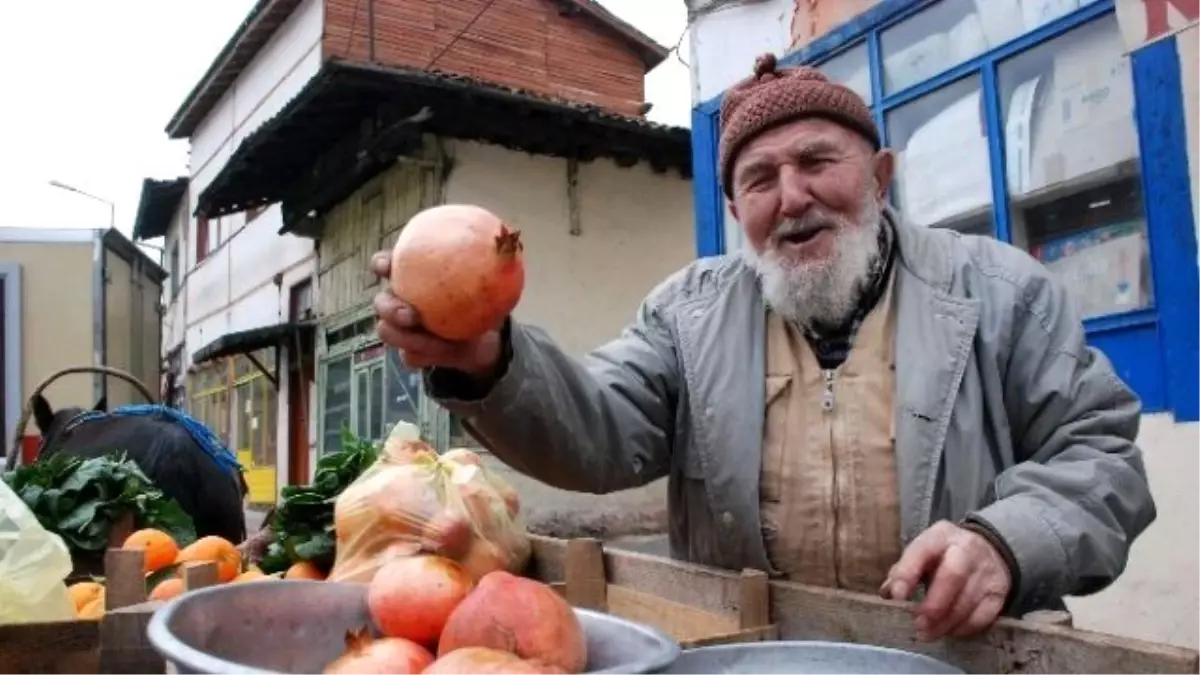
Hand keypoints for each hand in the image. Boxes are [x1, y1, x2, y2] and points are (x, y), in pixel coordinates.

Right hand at [370, 251, 503, 376]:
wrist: (485, 340)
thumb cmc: (480, 302)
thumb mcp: (489, 284)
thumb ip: (491, 268)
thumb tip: (506, 249)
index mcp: (411, 278)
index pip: (386, 264)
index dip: (382, 264)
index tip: (387, 267)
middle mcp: (400, 301)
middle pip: (381, 303)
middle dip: (390, 309)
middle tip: (411, 315)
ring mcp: (402, 329)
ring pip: (390, 333)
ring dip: (410, 339)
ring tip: (434, 343)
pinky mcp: (412, 352)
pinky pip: (410, 357)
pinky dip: (426, 356)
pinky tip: (443, 354)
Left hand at [879, 520, 1011, 640]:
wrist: (988, 549)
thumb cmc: (943, 555)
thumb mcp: (923, 553)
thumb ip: (904, 571)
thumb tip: (889, 594)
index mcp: (940, 536)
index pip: (922, 551)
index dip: (908, 574)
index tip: (897, 596)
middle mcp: (966, 549)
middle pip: (953, 575)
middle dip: (934, 604)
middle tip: (918, 624)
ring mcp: (987, 571)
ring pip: (968, 600)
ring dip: (946, 622)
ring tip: (928, 633)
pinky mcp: (999, 592)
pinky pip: (983, 615)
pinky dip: (964, 628)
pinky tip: (950, 631)